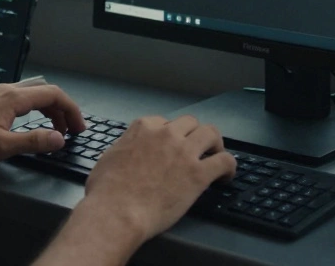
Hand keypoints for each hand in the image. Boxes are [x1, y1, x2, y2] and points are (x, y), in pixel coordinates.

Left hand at [0, 83, 86, 167]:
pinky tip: (36, 124)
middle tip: (72, 130)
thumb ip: (33, 141)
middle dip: (63, 109)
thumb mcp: (2, 146)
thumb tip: (59, 138)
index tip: (79, 127)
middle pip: (46, 92)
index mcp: (13, 98)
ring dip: (50, 110)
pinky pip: (23, 99)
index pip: (53, 95)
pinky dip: (37, 110)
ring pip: (34, 95)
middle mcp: (8, 90)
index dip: (71, 110)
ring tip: (57, 131)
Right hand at [81, 115, 236, 242]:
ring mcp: (184, 153)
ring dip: (215, 144)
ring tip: (215, 156)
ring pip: (211, 133)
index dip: (169, 135)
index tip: (170, 146)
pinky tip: (225, 176)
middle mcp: (166, 135)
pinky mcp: (198, 174)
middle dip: (193, 134)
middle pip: (190, 123)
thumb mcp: (108, 157)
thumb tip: (126, 153)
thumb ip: (124, 148)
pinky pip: (225, 161)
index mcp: (143, 128)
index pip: (163, 122)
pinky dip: (229, 167)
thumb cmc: (106, 191)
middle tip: (195, 149)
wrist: (117, 212)